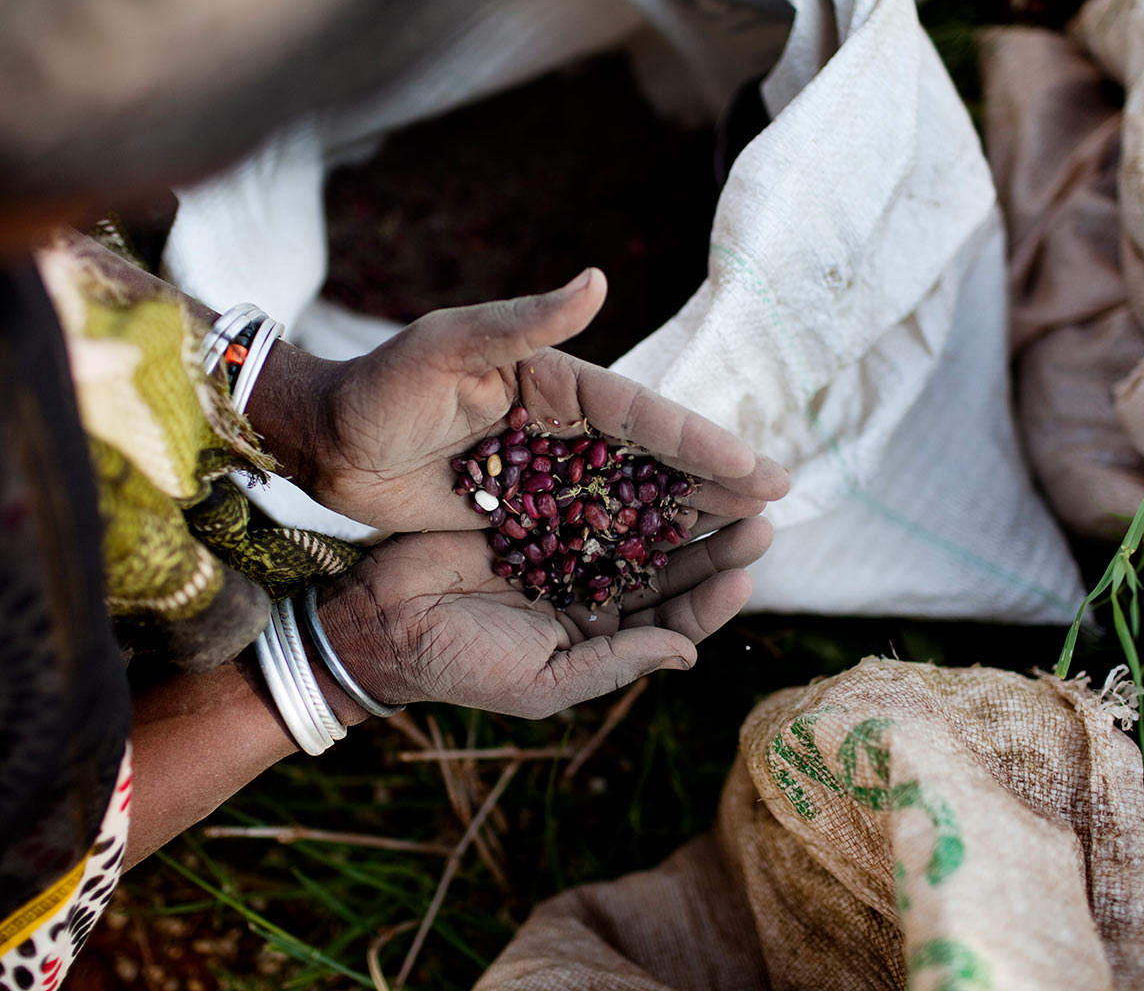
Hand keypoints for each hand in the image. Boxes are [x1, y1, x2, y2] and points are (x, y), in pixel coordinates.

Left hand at [250, 270, 788, 531]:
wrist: (325, 442)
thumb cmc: (380, 386)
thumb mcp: (446, 347)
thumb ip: (522, 320)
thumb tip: (600, 280)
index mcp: (554, 382)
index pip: (641, 414)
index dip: (699, 440)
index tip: (754, 466)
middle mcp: (561, 427)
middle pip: (651, 459)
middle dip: (712, 481)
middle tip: (777, 504)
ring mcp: (544, 474)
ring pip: (629, 500)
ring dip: (683, 518)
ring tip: (742, 538)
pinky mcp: (521, 513)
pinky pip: (587, 534)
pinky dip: (628, 549)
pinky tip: (667, 571)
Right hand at [314, 517, 772, 718]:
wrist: (384, 619)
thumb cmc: (463, 664)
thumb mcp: (544, 682)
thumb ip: (615, 664)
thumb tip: (689, 653)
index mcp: (601, 638)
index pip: (673, 620)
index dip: (712, 600)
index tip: (745, 576)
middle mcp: (595, 591)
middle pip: (670, 567)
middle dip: (715, 546)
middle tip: (759, 520)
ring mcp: (569, 545)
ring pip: (642, 525)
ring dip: (684, 509)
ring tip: (730, 486)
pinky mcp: (540, 506)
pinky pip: (595, 491)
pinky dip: (629, 479)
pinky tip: (661, 460)